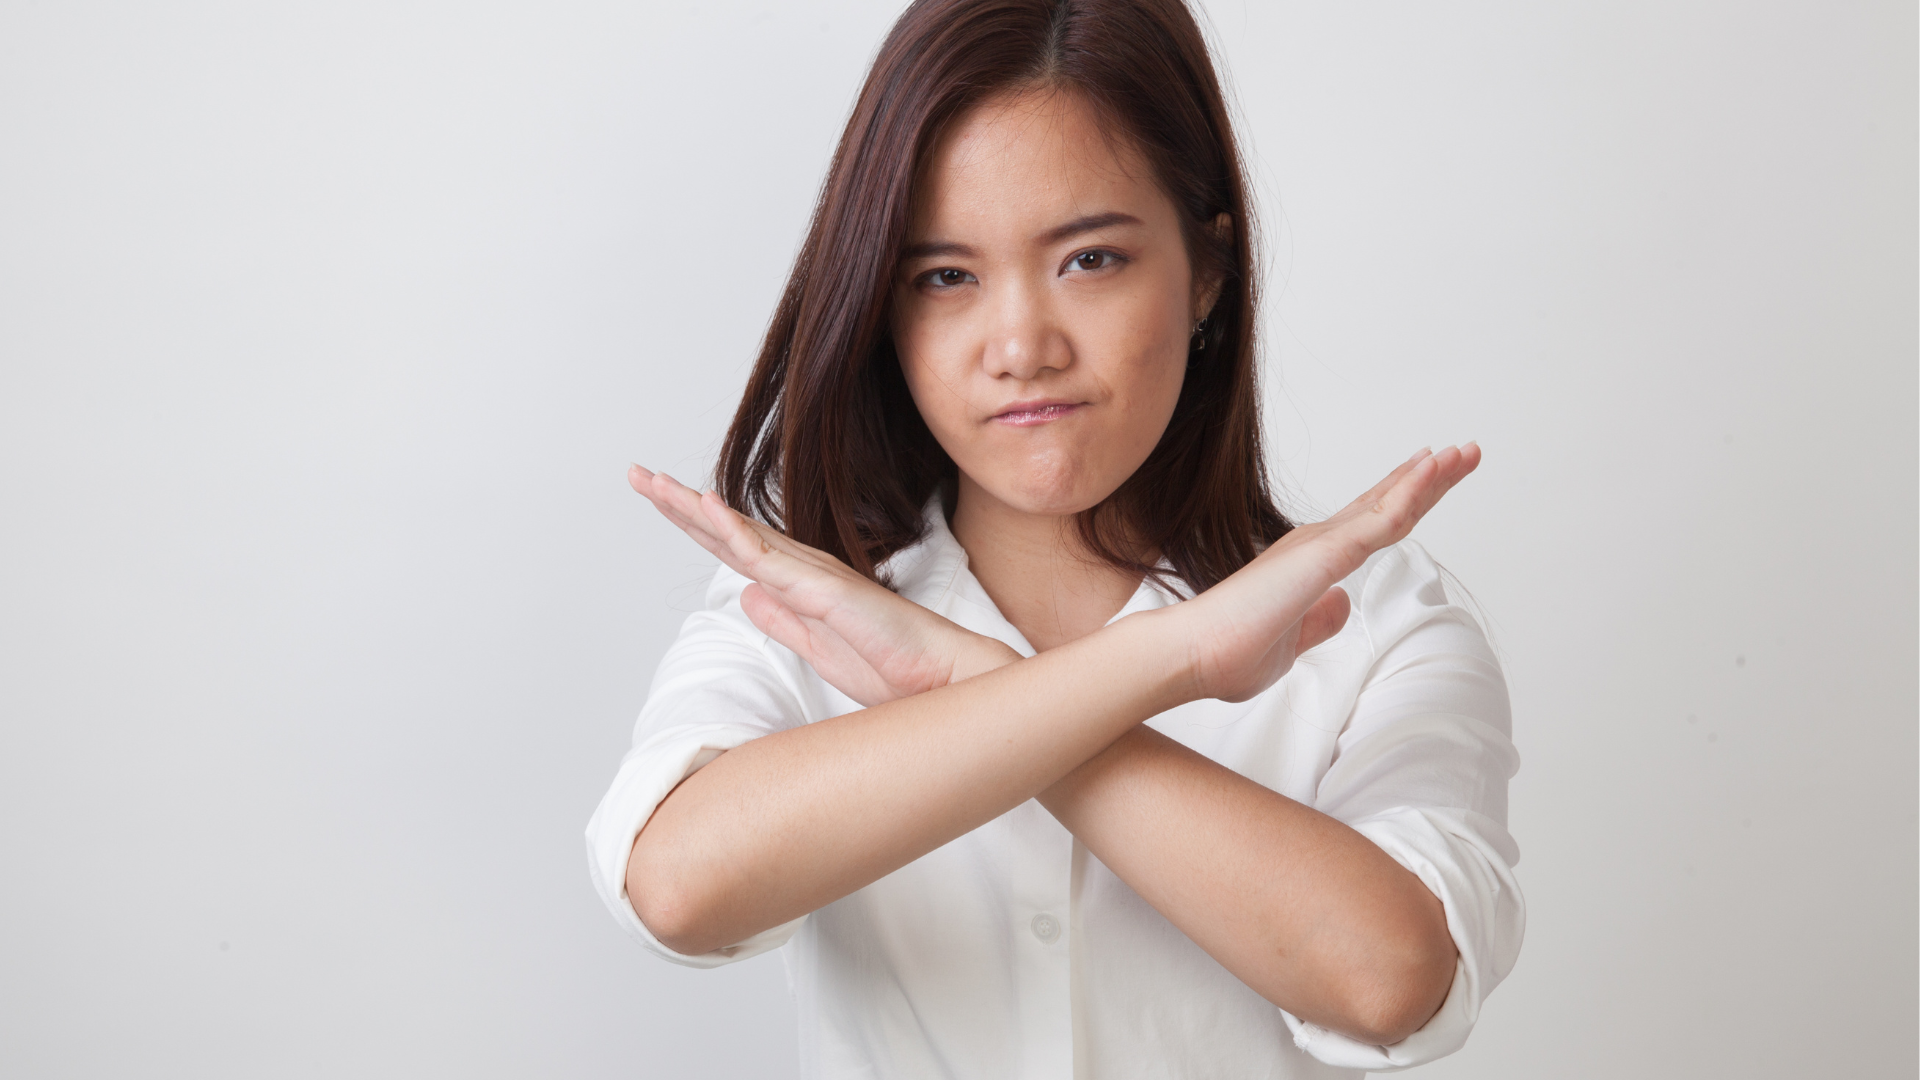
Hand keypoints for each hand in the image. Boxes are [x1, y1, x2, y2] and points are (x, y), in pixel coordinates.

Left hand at [629, 465, 1020, 706]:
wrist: (942, 679)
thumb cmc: (893, 667)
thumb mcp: (817, 648)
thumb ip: (782, 620)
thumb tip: (746, 595)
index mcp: (798, 586)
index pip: (733, 549)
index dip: (693, 524)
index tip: (658, 499)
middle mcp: (802, 570)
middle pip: (727, 531)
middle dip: (679, 504)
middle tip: (638, 475)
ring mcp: (812, 576)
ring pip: (739, 536)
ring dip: (693, 508)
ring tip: (654, 483)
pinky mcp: (824, 589)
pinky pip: (769, 558)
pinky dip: (735, 531)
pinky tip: (706, 508)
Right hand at [1175, 444, 1479, 702]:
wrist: (1188, 658)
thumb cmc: (1225, 656)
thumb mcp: (1289, 645)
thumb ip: (1319, 622)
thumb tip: (1344, 604)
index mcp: (1308, 564)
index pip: (1368, 525)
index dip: (1403, 500)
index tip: (1433, 479)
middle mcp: (1314, 544)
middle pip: (1385, 504)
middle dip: (1427, 479)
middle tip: (1462, 453)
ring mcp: (1319, 546)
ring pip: (1388, 504)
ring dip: (1428, 477)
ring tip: (1462, 452)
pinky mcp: (1323, 555)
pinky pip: (1380, 520)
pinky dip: (1411, 492)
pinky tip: (1434, 470)